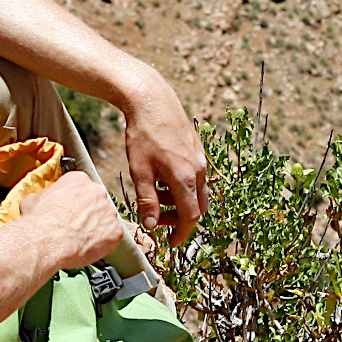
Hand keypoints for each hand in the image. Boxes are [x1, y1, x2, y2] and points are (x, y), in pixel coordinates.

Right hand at [16, 171, 126, 270]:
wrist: (47, 239)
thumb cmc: (39, 220)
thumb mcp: (32, 200)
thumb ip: (42, 197)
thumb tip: (38, 201)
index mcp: (78, 180)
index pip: (81, 188)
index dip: (74, 202)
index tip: (69, 212)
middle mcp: (98, 191)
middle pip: (96, 203)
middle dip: (88, 214)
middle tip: (75, 227)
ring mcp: (109, 211)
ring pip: (105, 220)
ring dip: (96, 229)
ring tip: (81, 240)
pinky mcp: (116, 231)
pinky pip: (112, 237)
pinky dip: (103, 244)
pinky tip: (88, 248)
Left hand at [121, 80, 207, 245]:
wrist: (152, 99)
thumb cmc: (143, 133)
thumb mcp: (140, 170)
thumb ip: (147, 200)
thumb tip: (150, 225)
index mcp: (185, 178)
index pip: (190, 217)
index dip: (181, 234)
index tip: (170, 242)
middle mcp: (199, 170)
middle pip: (198, 207)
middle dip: (179, 218)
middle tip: (157, 218)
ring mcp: (200, 159)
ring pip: (197, 192)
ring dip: (179, 201)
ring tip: (155, 194)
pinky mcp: (197, 150)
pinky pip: (196, 176)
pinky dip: (182, 185)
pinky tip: (162, 176)